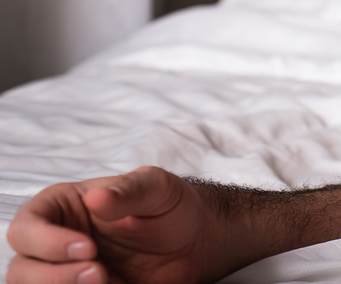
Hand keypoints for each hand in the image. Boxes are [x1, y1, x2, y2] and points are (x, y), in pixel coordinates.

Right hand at [6, 167, 221, 283]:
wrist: (196, 242)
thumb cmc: (171, 207)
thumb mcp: (158, 189)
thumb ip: (129, 191)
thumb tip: (96, 197)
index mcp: (62, 208)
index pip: (26, 227)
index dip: (46, 242)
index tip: (87, 248)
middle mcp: (54, 243)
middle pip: (22, 270)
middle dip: (55, 277)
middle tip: (99, 273)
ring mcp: (64, 273)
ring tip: (110, 282)